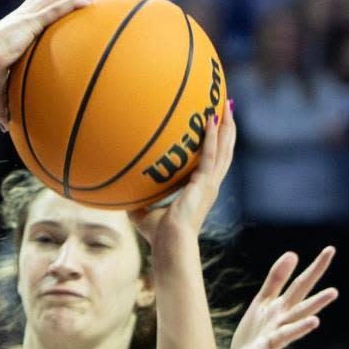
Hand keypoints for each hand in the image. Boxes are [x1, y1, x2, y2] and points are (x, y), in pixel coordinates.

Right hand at [0, 0, 98, 129]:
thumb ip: (4, 108)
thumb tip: (6, 129)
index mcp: (15, 30)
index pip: (36, 11)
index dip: (49, 4)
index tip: (64, 2)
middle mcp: (22, 18)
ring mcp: (27, 17)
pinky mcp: (30, 21)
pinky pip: (57, 8)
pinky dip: (73, 2)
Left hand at [128, 104, 235, 245]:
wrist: (169, 244)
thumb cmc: (158, 236)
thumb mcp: (143, 214)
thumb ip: (136, 202)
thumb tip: (120, 194)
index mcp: (200, 189)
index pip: (213, 161)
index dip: (217, 143)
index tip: (217, 124)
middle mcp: (210, 184)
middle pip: (225, 149)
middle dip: (227, 127)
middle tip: (228, 105)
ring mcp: (210, 184)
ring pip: (225, 148)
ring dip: (227, 125)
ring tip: (227, 104)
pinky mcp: (205, 184)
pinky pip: (211, 154)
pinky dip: (212, 136)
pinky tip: (211, 118)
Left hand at [226, 246, 337, 348]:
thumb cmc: (256, 333)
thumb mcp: (264, 303)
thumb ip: (277, 280)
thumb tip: (293, 253)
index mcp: (281, 310)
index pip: (301, 286)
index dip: (315, 268)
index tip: (330, 249)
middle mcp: (281, 326)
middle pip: (299, 311)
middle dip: (316, 302)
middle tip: (334, 291)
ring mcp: (271, 344)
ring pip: (287, 334)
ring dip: (300, 328)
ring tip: (315, 322)